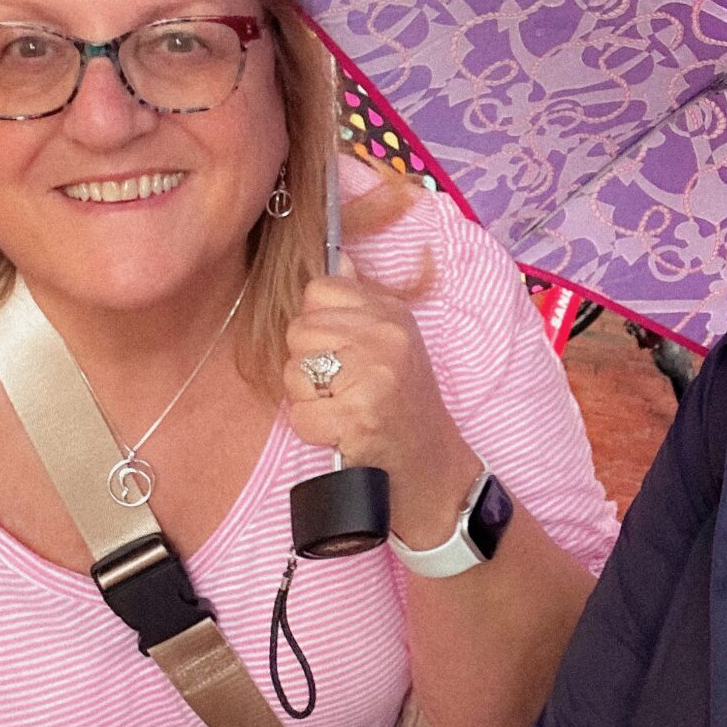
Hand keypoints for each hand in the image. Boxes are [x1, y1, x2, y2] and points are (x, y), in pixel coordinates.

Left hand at [284, 259, 481, 545]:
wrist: (432, 469)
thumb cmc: (404, 407)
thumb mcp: (394, 342)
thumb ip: (362, 301)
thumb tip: (336, 257)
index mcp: (391, 314)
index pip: (318, 290)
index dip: (318, 327)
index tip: (342, 355)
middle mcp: (387, 336)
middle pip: (299, 331)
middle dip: (310, 367)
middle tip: (344, 390)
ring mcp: (376, 374)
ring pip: (294, 372)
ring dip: (309, 401)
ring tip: (344, 411)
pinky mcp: (362, 415)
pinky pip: (301, 414)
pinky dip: (314, 431)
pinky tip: (342, 434)